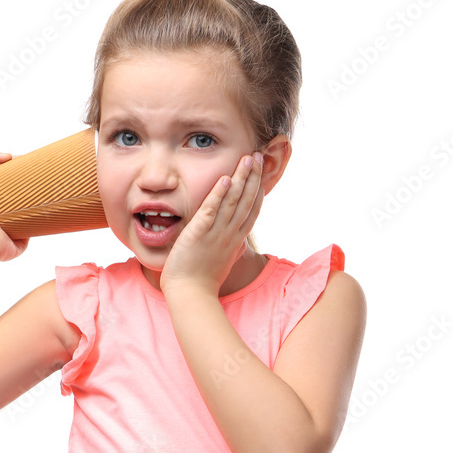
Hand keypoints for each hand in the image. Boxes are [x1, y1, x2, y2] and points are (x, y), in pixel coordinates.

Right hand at [0, 152, 30, 261]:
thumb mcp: (15, 247)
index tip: (34, 183)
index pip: (5, 195)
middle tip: (32, 168)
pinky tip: (9, 156)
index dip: (18, 186)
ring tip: (24, 159)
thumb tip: (33, 230)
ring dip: (6, 161)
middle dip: (15, 171)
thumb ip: (24, 240)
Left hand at [159, 152, 263, 296]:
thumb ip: (230, 249)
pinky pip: (211, 210)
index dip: (257, 190)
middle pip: (246, 201)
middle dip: (253, 177)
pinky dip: (219, 194)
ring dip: (241, 179)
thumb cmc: (202, 282)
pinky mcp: (199, 234)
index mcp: (235, 241)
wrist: (191, 295)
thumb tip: (238, 244)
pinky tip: (225, 178)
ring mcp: (216, 234)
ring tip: (247, 159)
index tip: (260, 173)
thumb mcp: (222, 262)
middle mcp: (229, 235)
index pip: (251, 211)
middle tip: (258, 156)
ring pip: (233, 201)